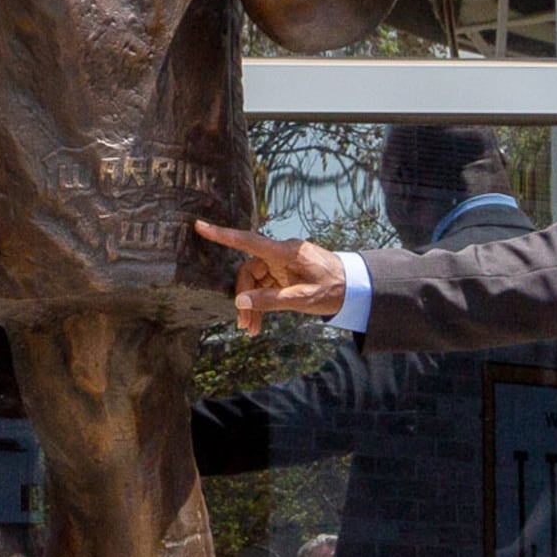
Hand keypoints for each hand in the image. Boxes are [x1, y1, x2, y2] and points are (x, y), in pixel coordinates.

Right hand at [195, 219, 345, 330]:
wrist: (356, 288)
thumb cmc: (334, 289)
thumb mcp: (303, 299)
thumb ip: (271, 300)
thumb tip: (240, 301)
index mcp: (286, 252)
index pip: (248, 241)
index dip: (223, 235)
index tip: (200, 226)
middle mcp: (281, 254)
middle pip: (249, 272)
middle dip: (244, 298)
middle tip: (242, 324)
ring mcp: (283, 263)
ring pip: (255, 281)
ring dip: (251, 305)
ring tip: (250, 330)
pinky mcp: (286, 273)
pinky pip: (266, 286)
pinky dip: (261, 303)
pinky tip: (258, 324)